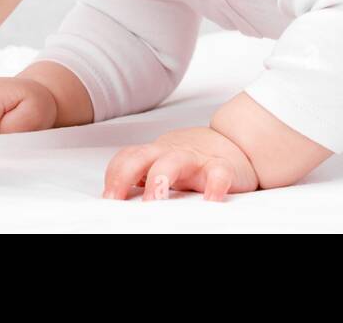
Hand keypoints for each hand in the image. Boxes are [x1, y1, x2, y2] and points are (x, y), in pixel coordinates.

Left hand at [103, 127, 259, 201]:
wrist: (235, 139)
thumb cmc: (193, 158)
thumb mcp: (164, 163)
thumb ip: (142, 177)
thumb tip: (116, 203)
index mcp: (155, 154)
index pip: (127, 158)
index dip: (113, 176)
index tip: (107, 198)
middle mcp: (172, 153)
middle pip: (143, 157)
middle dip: (126, 176)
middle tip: (118, 200)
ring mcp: (196, 159)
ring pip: (175, 161)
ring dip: (161, 178)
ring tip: (156, 198)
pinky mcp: (222, 166)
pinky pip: (218, 173)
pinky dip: (214, 186)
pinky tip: (210, 200)